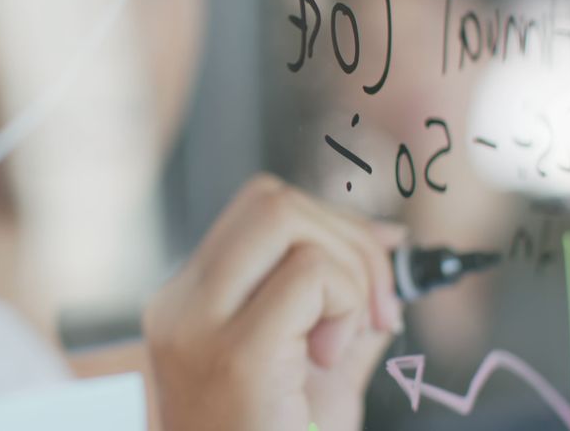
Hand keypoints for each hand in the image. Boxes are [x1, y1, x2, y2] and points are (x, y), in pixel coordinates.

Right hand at [143, 174, 404, 430]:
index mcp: (192, 304)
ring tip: (349, 336)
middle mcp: (181, 306)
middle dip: (346, 236)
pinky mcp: (233, 355)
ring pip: (286, 218)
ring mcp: (195, 327)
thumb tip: (388, 238)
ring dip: (349, 270)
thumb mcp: (317, 371)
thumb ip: (346, 300)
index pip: (261, 211)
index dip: (333, 226)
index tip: (372, 280)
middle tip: (373, 307)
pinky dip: (346, 302)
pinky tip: (332, 357)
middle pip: (270, 198)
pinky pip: (309, 276)